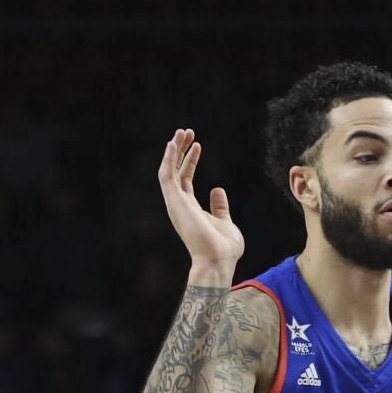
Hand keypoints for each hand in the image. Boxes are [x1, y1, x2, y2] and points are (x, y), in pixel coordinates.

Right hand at [157, 128, 243, 276]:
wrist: (219, 260)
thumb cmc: (223, 247)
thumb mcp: (224, 221)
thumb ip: (219, 206)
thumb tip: (217, 189)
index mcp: (190, 207)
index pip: (185, 178)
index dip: (189, 160)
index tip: (197, 144)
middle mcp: (179, 204)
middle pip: (175, 170)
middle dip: (179, 150)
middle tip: (186, 131)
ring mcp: (176, 203)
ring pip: (169, 170)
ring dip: (173, 150)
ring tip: (181, 132)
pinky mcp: (175, 202)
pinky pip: (167, 176)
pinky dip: (168, 159)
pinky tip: (173, 144)